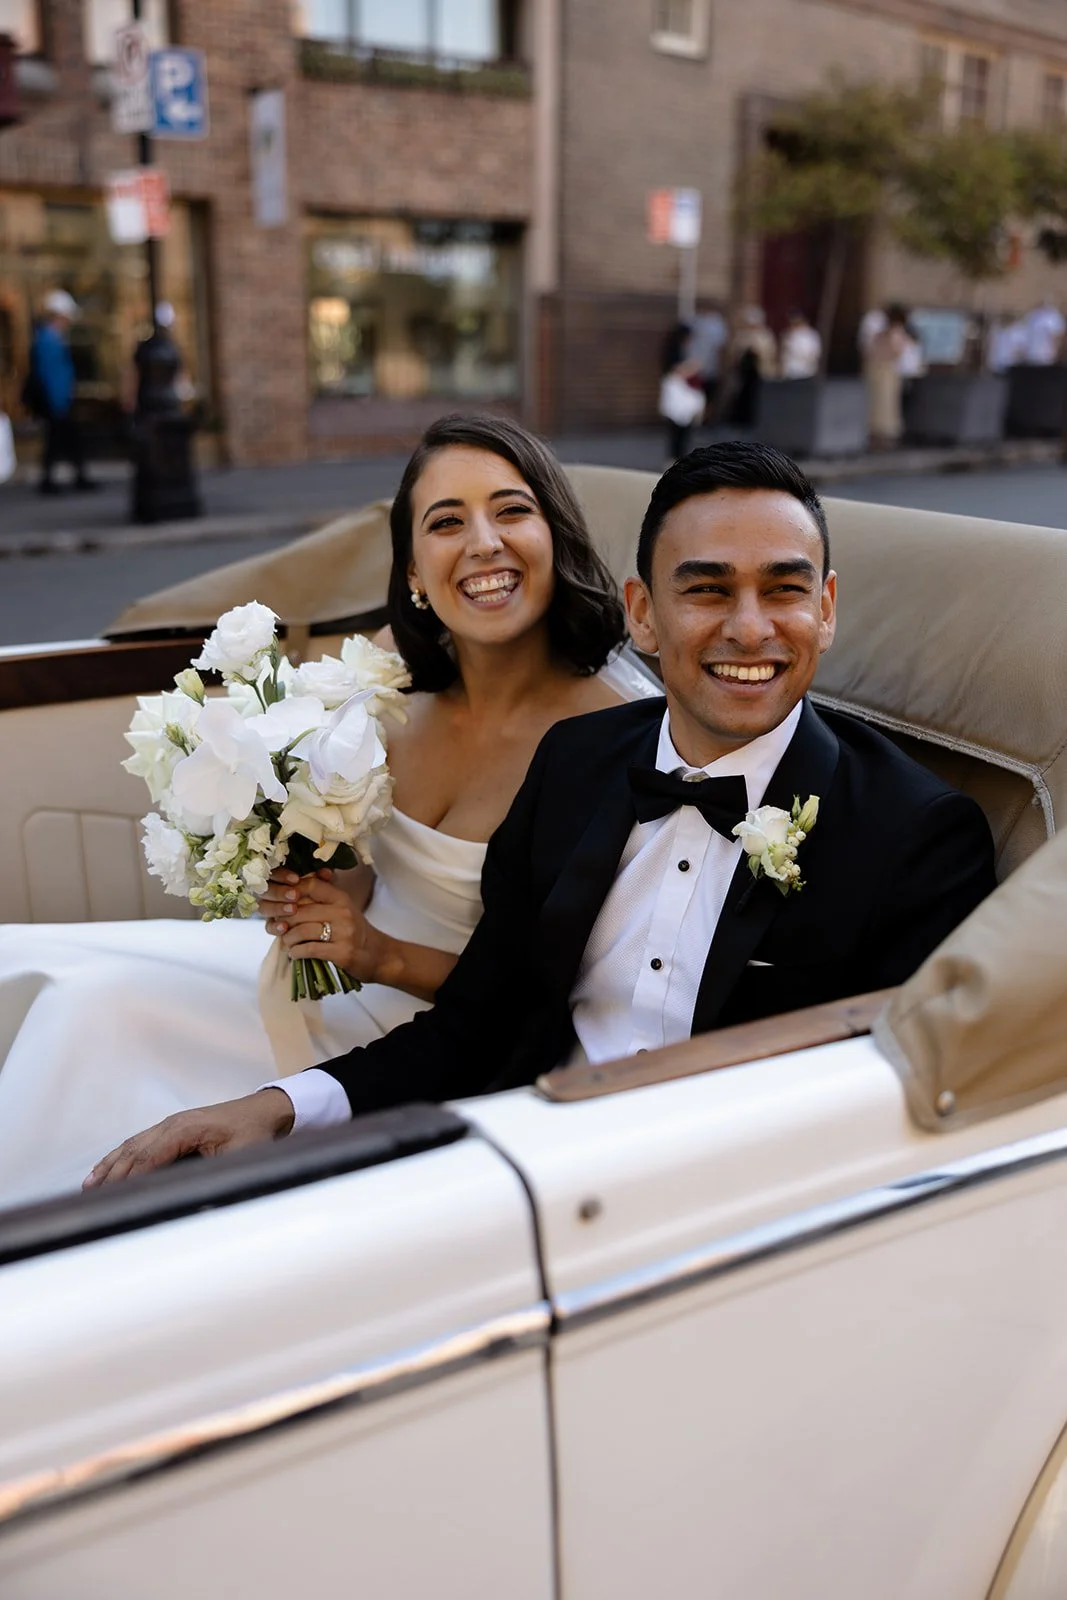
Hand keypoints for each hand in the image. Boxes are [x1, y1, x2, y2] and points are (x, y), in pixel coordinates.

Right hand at [83, 1089, 294, 1187]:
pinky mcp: (174, 1128)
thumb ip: (214, 1173)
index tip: (111, 1197)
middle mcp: (173, 1124)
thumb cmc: (255, 1132)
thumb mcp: (239, 1157)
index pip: (149, 1157)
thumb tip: (191, 1192)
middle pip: (134, 1152)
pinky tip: (108, 1167)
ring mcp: (172, 1124)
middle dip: (112, 1175)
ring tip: (89, 1186)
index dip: (129, 1178)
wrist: (266, 1111)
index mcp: (186, 1129)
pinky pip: (141, 1141)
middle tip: (92, 1199)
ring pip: (132, 1146)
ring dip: (110, 1165)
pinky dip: (121, 1155)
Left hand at [259, 869, 386, 984]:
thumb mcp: (342, 910)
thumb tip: (289, 894)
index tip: (283, 905)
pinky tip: (294, 954)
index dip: (292, 893)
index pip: (312, 885)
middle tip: (279, 929)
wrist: (379, 955)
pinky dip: (297, 952)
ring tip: (287, 943)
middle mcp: (343, 912)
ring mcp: (344, 933)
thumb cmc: (355, 932)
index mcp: (342, 898)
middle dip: (285, 921)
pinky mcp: (342, 952)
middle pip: (301, 911)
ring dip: (288, 939)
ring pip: (302, 930)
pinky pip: (310, 949)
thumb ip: (320, 901)